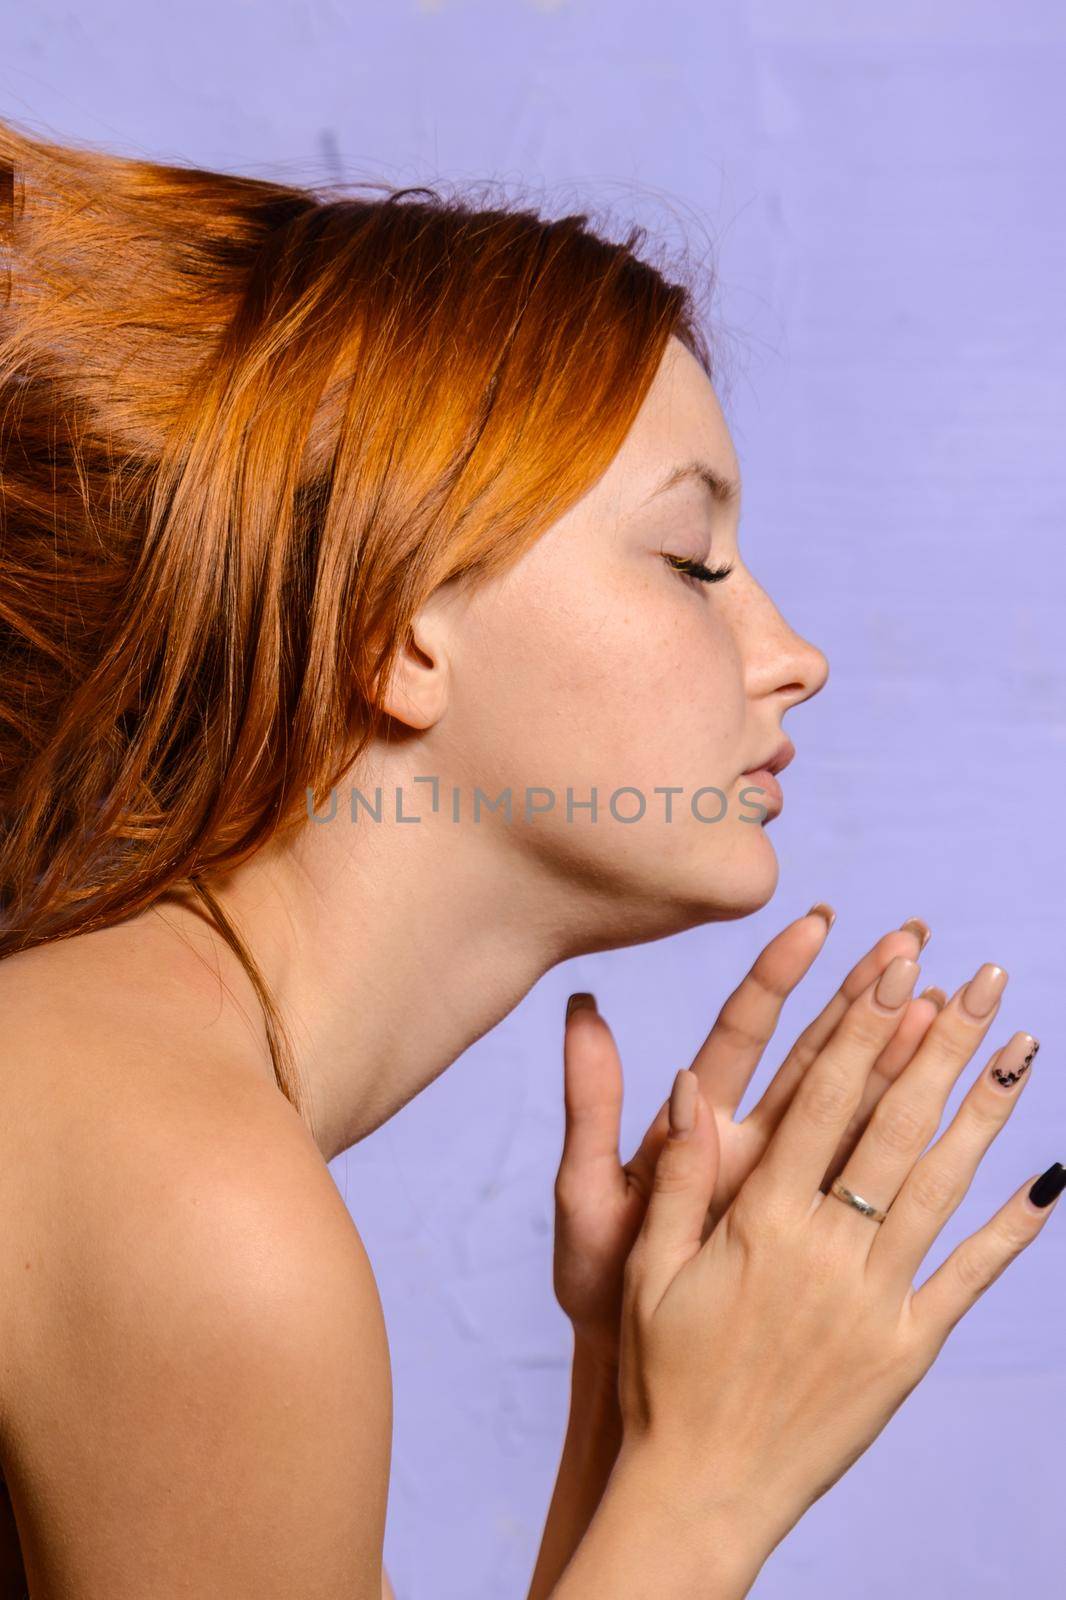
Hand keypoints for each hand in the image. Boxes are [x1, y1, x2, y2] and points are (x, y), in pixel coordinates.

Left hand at [552, 910, 942, 1370]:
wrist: (634, 1368)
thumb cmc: (598, 1280)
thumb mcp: (585, 1191)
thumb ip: (592, 1101)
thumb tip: (582, 1005)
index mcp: (698, 1123)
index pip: (745, 1030)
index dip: (778, 976)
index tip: (816, 922)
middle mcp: (751, 1140)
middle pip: (815, 1051)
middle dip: (863, 993)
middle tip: (914, 937)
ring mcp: (790, 1182)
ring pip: (854, 1102)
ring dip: (899, 1049)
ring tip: (945, 997)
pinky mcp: (815, 1226)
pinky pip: (871, 1173)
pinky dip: (910, 1135)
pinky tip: (957, 1103)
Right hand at [617, 953, 1053, 1566]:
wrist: (702, 1487)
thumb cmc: (660, 1369)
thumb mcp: (648, 1264)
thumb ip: (680, 1173)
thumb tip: (691, 1078)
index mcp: (759, 1220)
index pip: (822, 1100)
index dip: (862, 1027)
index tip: (896, 968)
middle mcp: (827, 1250)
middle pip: (894, 1125)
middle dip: (939, 1043)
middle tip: (979, 978)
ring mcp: (875, 1300)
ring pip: (940, 1186)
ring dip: (985, 1111)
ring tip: (1021, 1045)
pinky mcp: (907, 1350)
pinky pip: (968, 1280)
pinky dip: (1011, 1231)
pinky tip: (1049, 1181)